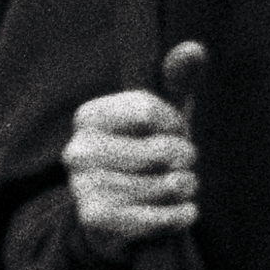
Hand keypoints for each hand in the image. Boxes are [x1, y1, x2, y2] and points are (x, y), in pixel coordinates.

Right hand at [64, 40, 206, 256]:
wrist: (121, 213)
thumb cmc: (147, 150)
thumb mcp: (163, 114)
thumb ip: (178, 78)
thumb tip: (194, 49)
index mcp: (89, 116)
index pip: (150, 110)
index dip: (174, 124)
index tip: (170, 131)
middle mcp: (76, 150)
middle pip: (162, 149)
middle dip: (185, 157)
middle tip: (178, 162)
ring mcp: (82, 188)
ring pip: (166, 185)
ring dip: (185, 187)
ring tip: (178, 186)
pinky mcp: (97, 221)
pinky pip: (159, 218)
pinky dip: (182, 215)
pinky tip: (183, 210)